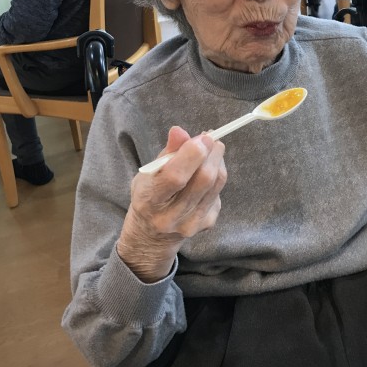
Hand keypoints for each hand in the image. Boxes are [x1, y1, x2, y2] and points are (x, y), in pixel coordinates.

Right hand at [117, 126, 226, 282]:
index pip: (175, 177)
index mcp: (149, 201)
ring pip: (215, 185)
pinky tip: (207, 173)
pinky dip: (216, 177)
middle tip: (211, 139)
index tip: (202, 137)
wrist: (152, 235)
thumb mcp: (148, 173)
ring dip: (218, 161)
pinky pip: (218, 193)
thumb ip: (167, 152)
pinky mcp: (206, 225)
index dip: (193, 154)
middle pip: (203, 180)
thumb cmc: (150, 195)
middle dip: (211, 154)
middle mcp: (170, 217)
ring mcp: (191, 224)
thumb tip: (180, 131)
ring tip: (213, 149)